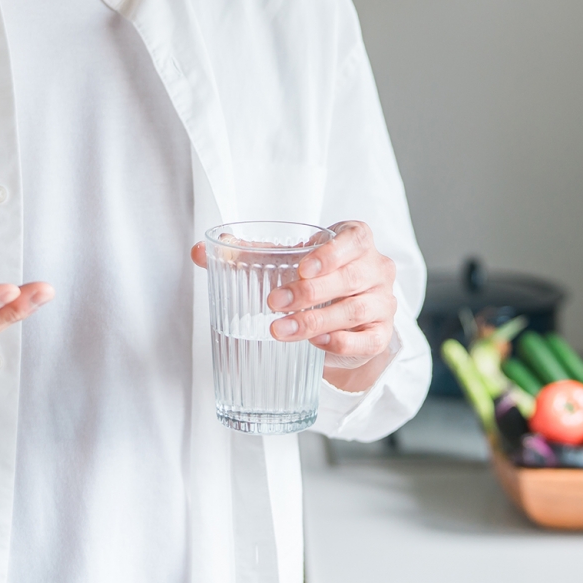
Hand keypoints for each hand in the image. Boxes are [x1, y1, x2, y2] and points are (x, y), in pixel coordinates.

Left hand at [191, 220, 396, 393]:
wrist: (344, 313)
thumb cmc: (315, 276)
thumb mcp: (284, 260)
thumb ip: (244, 253)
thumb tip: (200, 252)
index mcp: (356, 240)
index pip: (355, 239)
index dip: (331, 253)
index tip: (301, 267)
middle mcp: (377, 268)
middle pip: (351, 278)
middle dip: (310, 292)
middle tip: (273, 304)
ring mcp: (383, 302)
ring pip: (356, 310)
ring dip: (316, 321)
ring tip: (281, 330)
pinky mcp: (380, 335)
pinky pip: (368, 340)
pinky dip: (342, 342)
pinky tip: (316, 343)